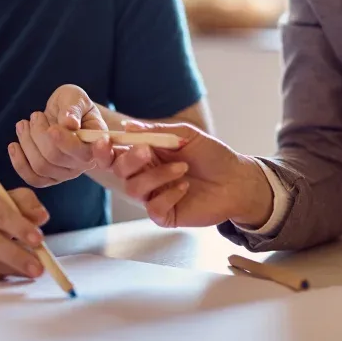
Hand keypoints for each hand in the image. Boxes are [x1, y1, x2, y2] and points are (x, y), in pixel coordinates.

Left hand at [9, 85, 112, 187]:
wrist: (63, 114)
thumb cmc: (71, 104)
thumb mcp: (75, 97)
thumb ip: (73, 108)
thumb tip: (69, 123)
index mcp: (98, 141)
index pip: (89, 151)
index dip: (74, 146)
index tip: (54, 130)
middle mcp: (86, 162)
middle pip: (56, 156)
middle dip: (39, 133)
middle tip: (36, 115)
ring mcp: (68, 172)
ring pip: (41, 166)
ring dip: (27, 142)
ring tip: (25, 124)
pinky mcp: (52, 177)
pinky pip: (34, 178)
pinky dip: (19, 162)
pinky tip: (14, 145)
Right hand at [110, 121, 273, 228]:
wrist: (237, 179)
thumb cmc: (212, 155)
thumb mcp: (186, 136)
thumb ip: (157, 132)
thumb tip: (128, 125)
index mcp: (147, 154)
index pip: (116, 153)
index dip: (105, 148)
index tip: (104, 141)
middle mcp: (146, 175)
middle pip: (119, 171)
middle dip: (129, 160)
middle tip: (147, 151)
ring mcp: (155, 195)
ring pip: (134, 189)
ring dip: (156, 176)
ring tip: (182, 168)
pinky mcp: (165, 214)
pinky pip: (153, 208)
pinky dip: (167, 195)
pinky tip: (185, 187)